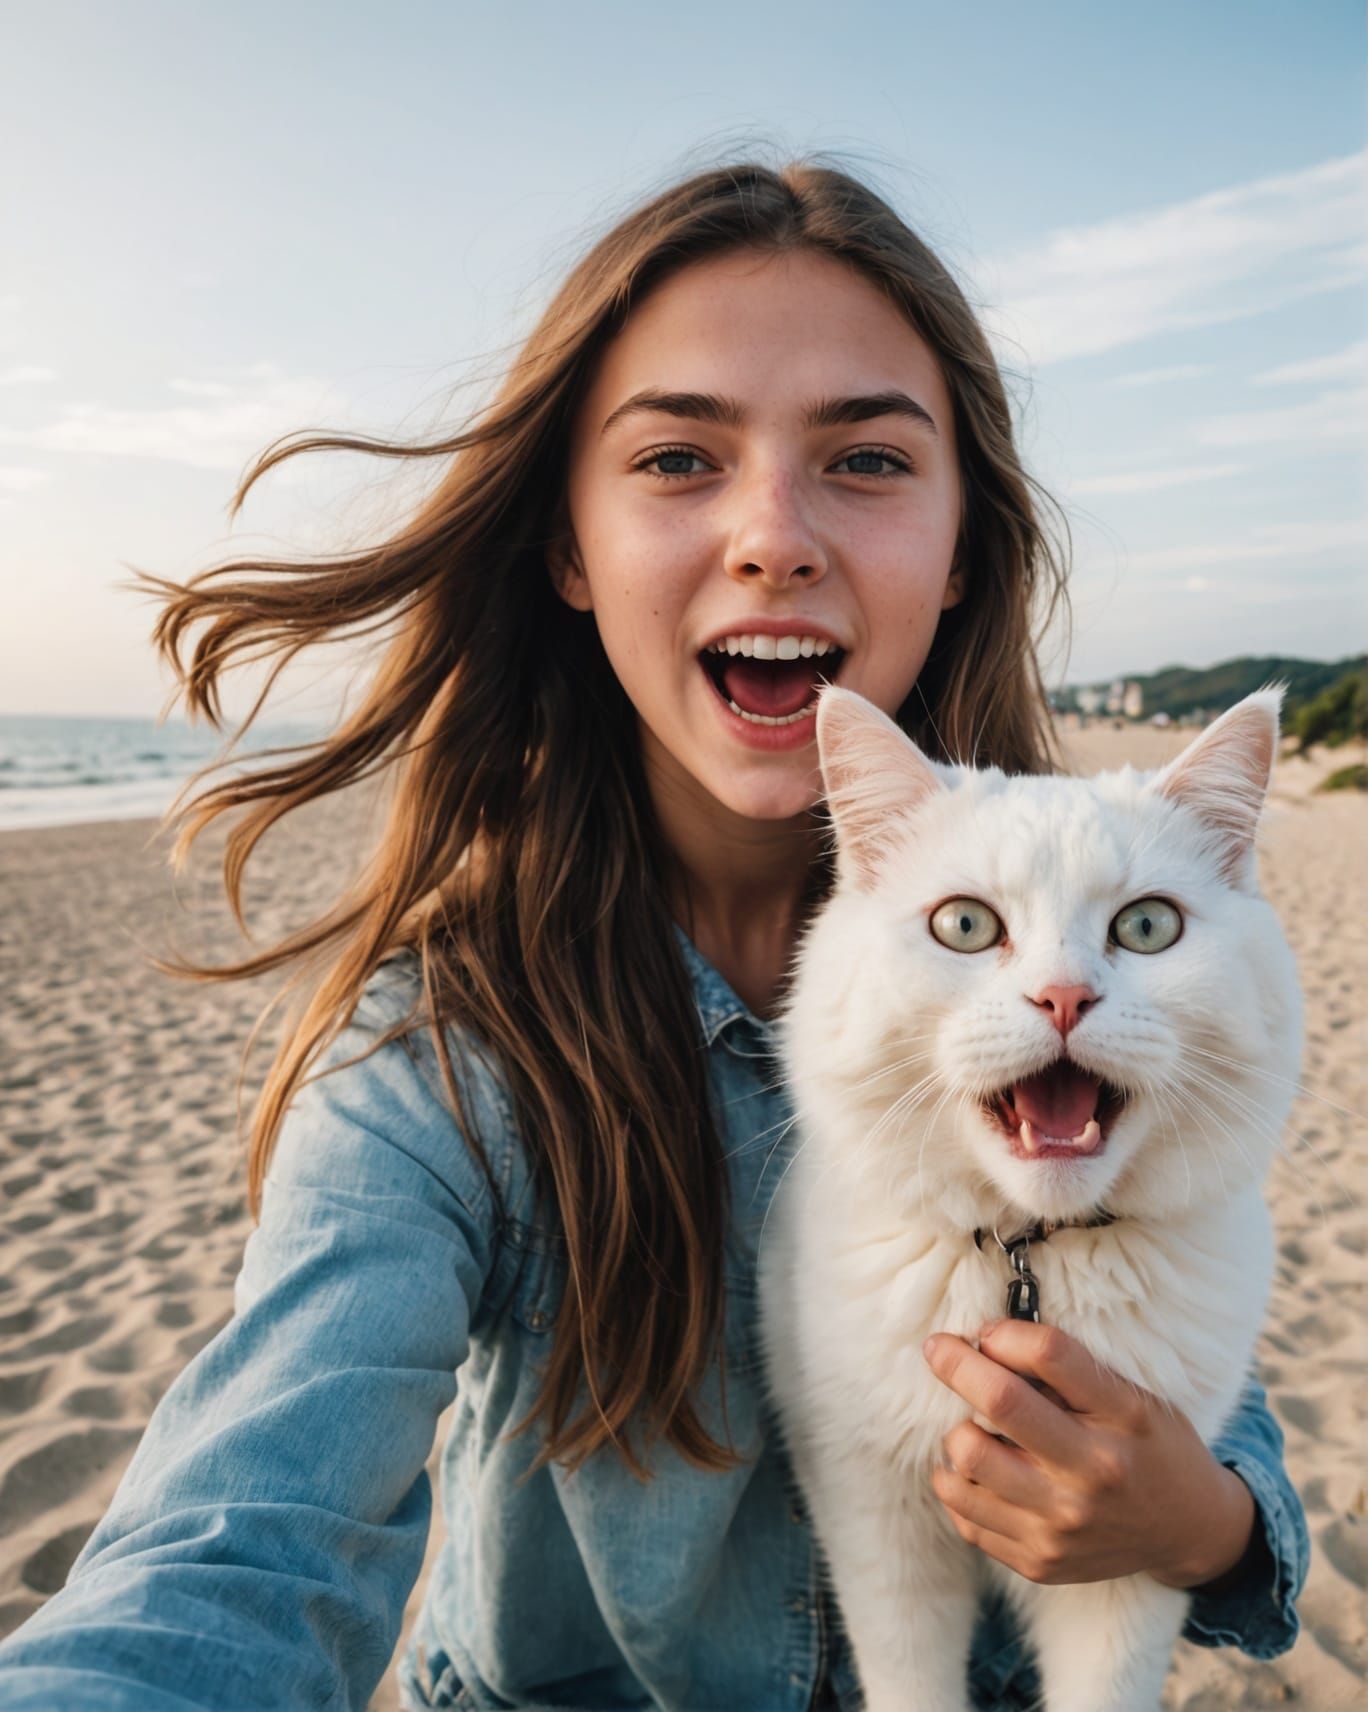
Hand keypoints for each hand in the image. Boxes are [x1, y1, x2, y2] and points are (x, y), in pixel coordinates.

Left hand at [922, 1319, 1255, 1586]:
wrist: (1188, 1531)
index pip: (1049, 1353)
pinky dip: (956, 1482)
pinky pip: (963, 1513)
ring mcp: (1062, 1526)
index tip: (984, 1330)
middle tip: (939, 1349)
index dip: (1003, 1331)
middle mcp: (1092, 1475)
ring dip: (956, 1430)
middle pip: (999, 1401)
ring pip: (967, 1458)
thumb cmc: (1150, 1445)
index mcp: (1123, 1419)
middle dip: (955, 1362)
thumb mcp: (1133, 1396)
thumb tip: (987, 1340)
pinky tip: (974, 1470)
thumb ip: (1070, 1371)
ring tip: (970, 1425)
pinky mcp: (1039, 1562)